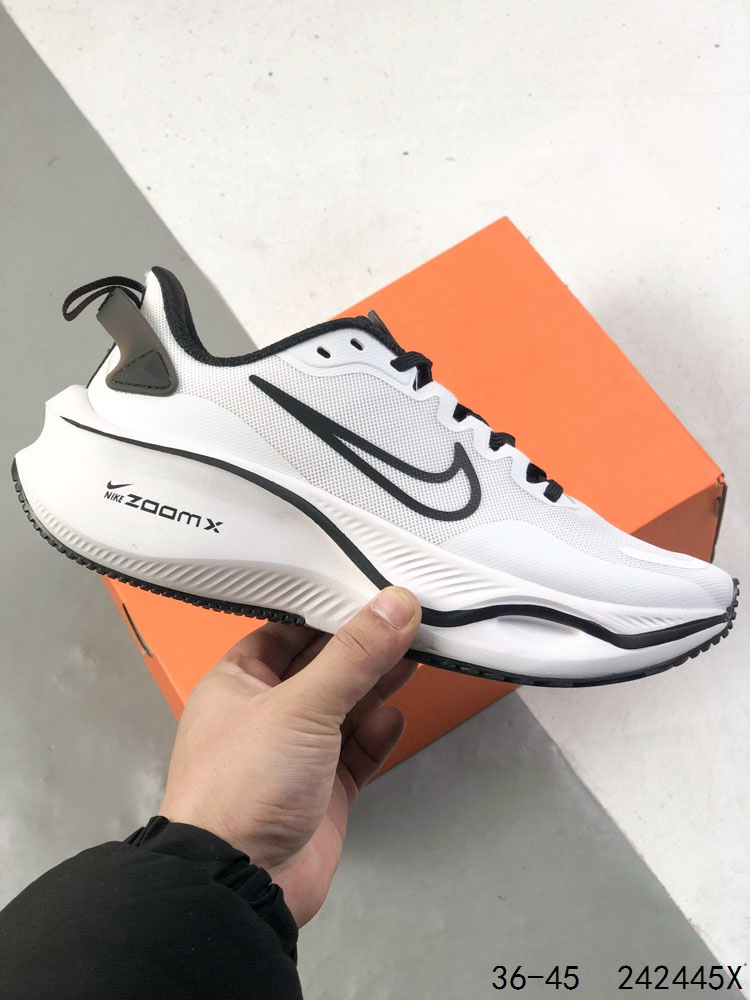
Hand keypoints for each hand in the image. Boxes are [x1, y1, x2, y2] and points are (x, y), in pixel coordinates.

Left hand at [159, 587, 420, 925]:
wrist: (239, 885)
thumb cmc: (245, 783)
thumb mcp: (301, 706)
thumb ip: (354, 656)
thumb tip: (398, 604)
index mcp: (239, 682)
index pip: (287, 630)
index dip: (328, 610)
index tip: (372, 589)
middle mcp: (266, 713)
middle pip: (323, 667)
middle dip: (364, 648)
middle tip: (409, 620)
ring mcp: (296, 754)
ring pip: (345, 708)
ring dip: (377, 686)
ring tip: (416, 655)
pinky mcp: (323, 791)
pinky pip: (357, 752)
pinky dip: (377, 734)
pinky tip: (394, 718)